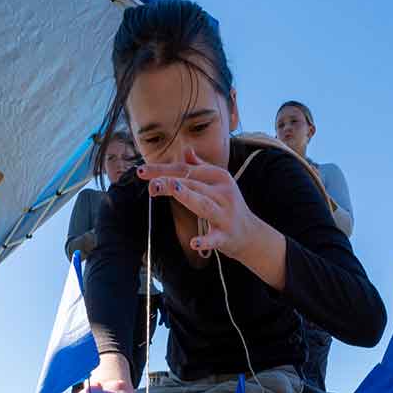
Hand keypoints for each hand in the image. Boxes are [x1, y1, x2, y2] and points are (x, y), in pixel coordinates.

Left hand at [137, 148, 257, 260]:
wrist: (251, 235)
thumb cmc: (228, 207)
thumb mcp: (218, 184)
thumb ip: (201, 167)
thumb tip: (186, 150)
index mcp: (219, 178)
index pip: (186, 170)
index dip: (163, 170)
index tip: (141, 171)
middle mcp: (223, 193)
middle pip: (192, 184)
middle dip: (170, 183)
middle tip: (151, 183)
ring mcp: (225, 214)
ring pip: (203, 204)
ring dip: (188, 196)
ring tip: (172, 189)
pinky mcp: (226, 236)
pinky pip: (215, 238)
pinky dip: (205, 241)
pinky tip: (194, 243)